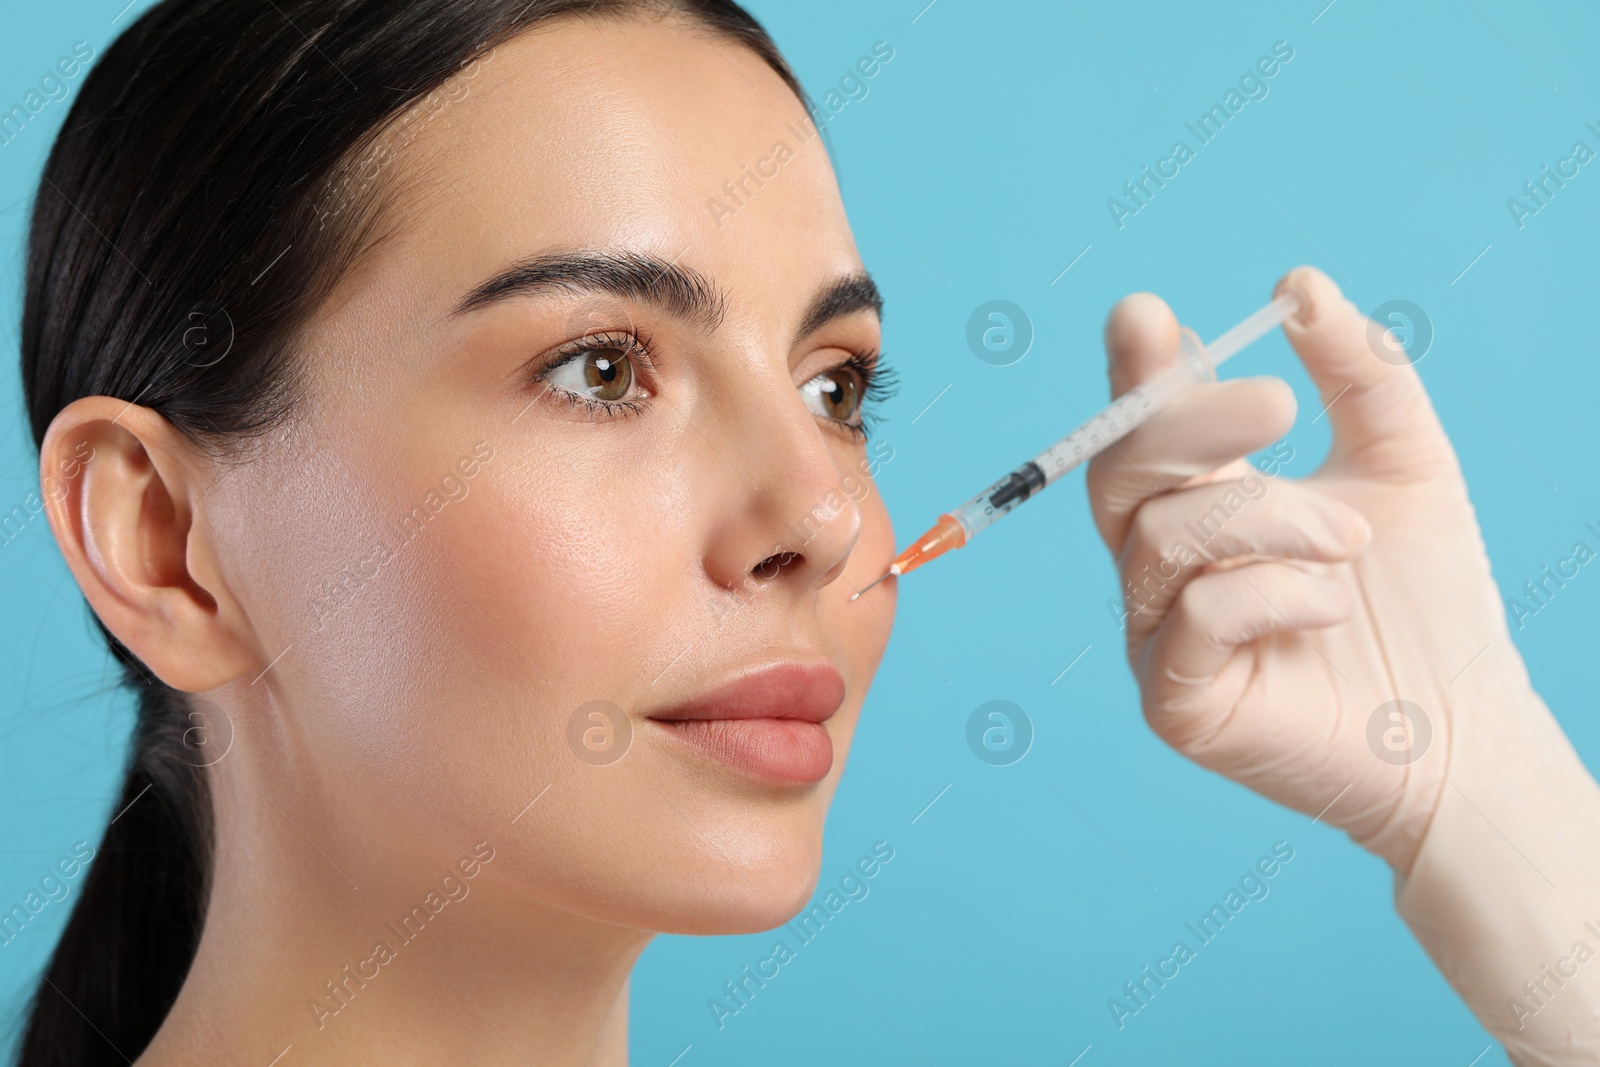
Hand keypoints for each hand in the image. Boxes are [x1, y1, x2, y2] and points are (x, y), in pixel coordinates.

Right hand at [1086, 266, 1523, 875]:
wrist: (1466, 729)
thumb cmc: (1429, 601)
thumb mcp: (1406, 463)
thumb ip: (1357, 375)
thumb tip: (1297, 286)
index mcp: (1203, 504)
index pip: (1144, 428)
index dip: (1135, 372)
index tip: (1148, 316)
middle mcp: (1164, 567)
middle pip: (1118, 472)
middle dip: (1187, 424)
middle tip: (1278, 404)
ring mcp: (1158, 635)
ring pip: (1162, 538)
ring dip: (1268, 519)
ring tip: (1353, 542)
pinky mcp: (1175, 702)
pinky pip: (1193, 616)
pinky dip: (1270, 593)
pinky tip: (1329, 607)